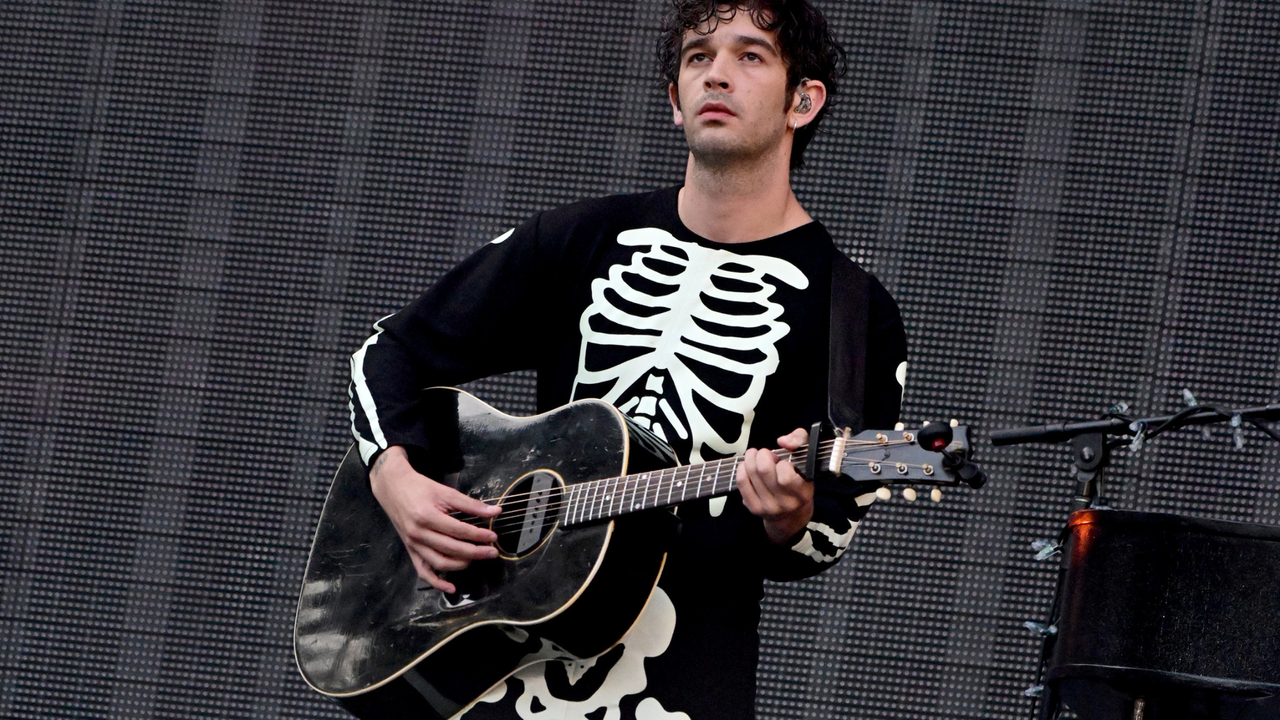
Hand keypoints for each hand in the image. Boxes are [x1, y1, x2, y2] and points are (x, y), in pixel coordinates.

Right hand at [369, 446, 501, 592]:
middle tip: (492, 551)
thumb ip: (471, 504)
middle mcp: (418, 533)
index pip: (458, 531)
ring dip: (461, 565)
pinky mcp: (410, 550)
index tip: (492, 536)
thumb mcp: (446, 492)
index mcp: (427, 516)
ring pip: (440, 562)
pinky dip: (437, 582)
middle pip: (451, 549)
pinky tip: (451, 587)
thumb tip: (495, 512)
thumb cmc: (420, 488)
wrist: (394, 488)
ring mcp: (413, 544)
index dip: (478, 535)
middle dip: (475, 552)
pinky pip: (423, 572)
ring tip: (476, 559)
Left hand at [736, 428, 813, 544]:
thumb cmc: (799, 481)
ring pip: (751, 474)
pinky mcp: (754, 508)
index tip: (784, 462)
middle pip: (764, 470)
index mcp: (802, 493)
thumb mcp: (807, 459)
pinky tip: (747, 465)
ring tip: (756, 456)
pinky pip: (741, 482)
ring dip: (751, 458)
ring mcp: (768, 507)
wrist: (791, 515)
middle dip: (762, 455)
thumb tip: (782, 441)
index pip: (786, 476)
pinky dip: (742, 468)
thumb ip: (800, 440)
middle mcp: (786, 503)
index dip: (782, 463)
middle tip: (766, 454)